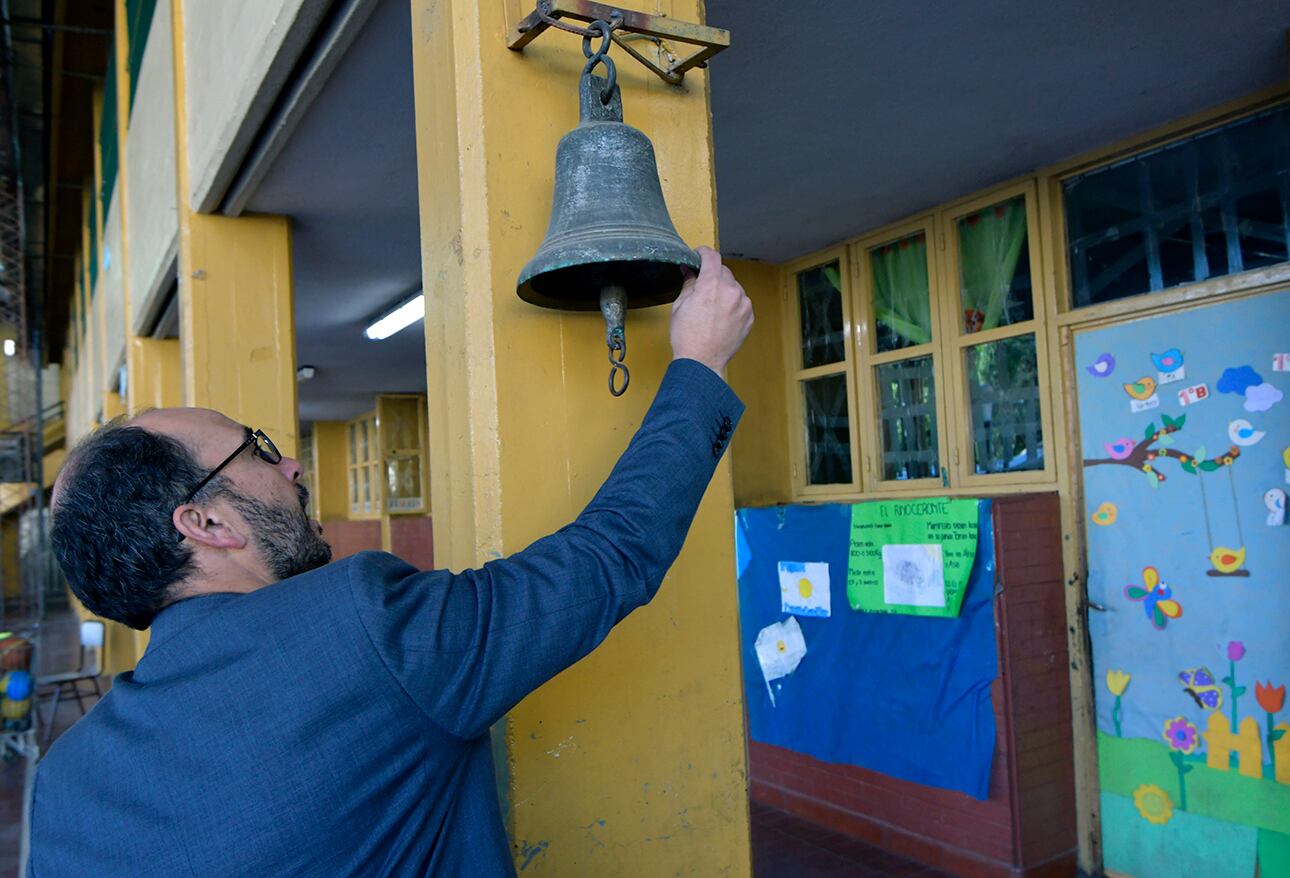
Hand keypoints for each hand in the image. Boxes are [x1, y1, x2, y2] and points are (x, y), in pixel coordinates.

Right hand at [670, 247, 753, 375]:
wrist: (701, 362)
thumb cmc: (687, 337)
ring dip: (724, 290)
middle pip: (723, 271)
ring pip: (734, 287)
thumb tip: (690, 270)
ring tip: (711, 307)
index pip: (711, 256)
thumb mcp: (680, 305)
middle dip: (712, 274)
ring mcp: (743, 304)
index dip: (703, 253)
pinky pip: (741, 302)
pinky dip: (732, 304)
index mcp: (712, 284)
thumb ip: (689, 283)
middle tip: (701, 285)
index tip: (699, 255)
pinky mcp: (749, 317)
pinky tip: (721, 317)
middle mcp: (731, 291)